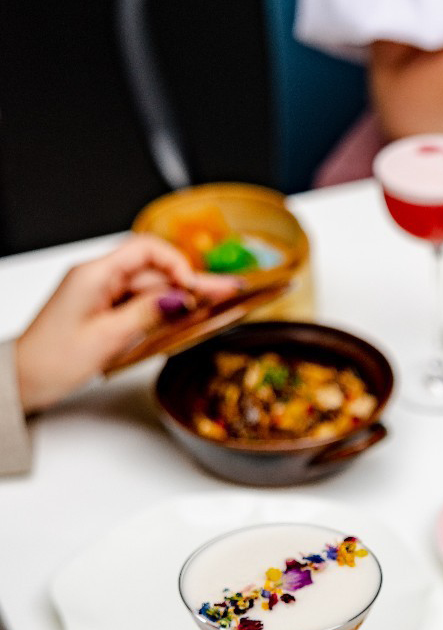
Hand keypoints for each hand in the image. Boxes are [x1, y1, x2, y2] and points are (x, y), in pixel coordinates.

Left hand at [14, 235, 237, 412]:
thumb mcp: (107, 337)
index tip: (195, 290)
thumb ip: (147, 314)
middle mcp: (98, 279)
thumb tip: (180, 299)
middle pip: (155, 272)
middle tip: (232, 290)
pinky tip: (188, 315)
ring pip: (151, 290)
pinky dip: (164, 310)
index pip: (146, 250)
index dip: (177, 264)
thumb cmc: (52, 359)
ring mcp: (101, 295)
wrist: (24, 379)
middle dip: (193, 282)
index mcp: (94, 275)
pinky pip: (139, 305)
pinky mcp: (103, 311)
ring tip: (221, 303)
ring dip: (183, 297)